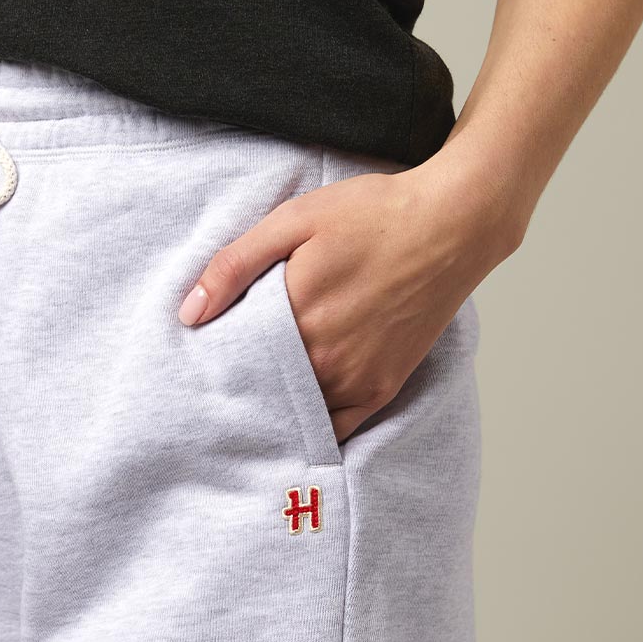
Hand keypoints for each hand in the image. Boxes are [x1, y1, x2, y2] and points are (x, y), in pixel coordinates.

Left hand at [178, 159, 520, 443]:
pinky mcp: (383, 388)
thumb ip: (235, 266)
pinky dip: (312, 426)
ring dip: (273, 408)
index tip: (199, 358)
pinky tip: (294, 417)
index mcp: (294, 319)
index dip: (212, 361)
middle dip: (238, 386)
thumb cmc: (374, 214)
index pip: (232, 360)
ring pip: (295, 412)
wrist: (453, 224)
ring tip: (252, 397)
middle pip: (261, 390)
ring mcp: (356, 380)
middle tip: (216, 384)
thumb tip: (189, 314)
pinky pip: (337, 427)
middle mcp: (324, 360)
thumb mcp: (294, 221)